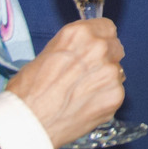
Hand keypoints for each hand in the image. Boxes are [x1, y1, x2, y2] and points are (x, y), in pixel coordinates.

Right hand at [5, 18, 125, 148]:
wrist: (30, 121)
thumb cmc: (29, 90)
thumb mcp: (47, 54)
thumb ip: (73, 48)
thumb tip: (83, 51)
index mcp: (79, 34)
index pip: (107, 27)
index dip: (100, 39)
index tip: (95, 48)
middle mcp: (98, 48)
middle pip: (115, 47)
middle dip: (105, 59)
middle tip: (87, 74)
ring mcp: (109, 72)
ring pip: (117, 71)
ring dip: (105, 80)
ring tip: (82, 93)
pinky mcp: (115, 95)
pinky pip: (117, 92)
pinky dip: (105, 99)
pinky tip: (86, 105)